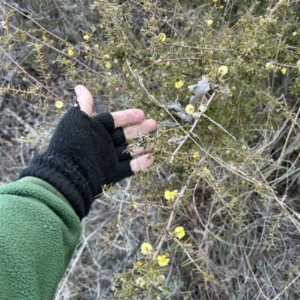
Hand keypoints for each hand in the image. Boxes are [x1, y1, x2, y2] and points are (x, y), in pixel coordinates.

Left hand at [20, 85, 156, 218]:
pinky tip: (151, 158)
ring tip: (155, 142)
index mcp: (95, 130)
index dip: (127, 116)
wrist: (68, 174)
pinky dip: (140, 164)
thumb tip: (80, 87)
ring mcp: (108, 159)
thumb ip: (83, 105)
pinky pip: (129, 168)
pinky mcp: (112, 173)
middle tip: (154, 124)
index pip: (114, 120)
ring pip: (129, 151)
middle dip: (140, 129)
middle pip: (125, 134)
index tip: (141, 113)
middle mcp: (103, 144)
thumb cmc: (72, 144)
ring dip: (142, 146)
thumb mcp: (76, 120)